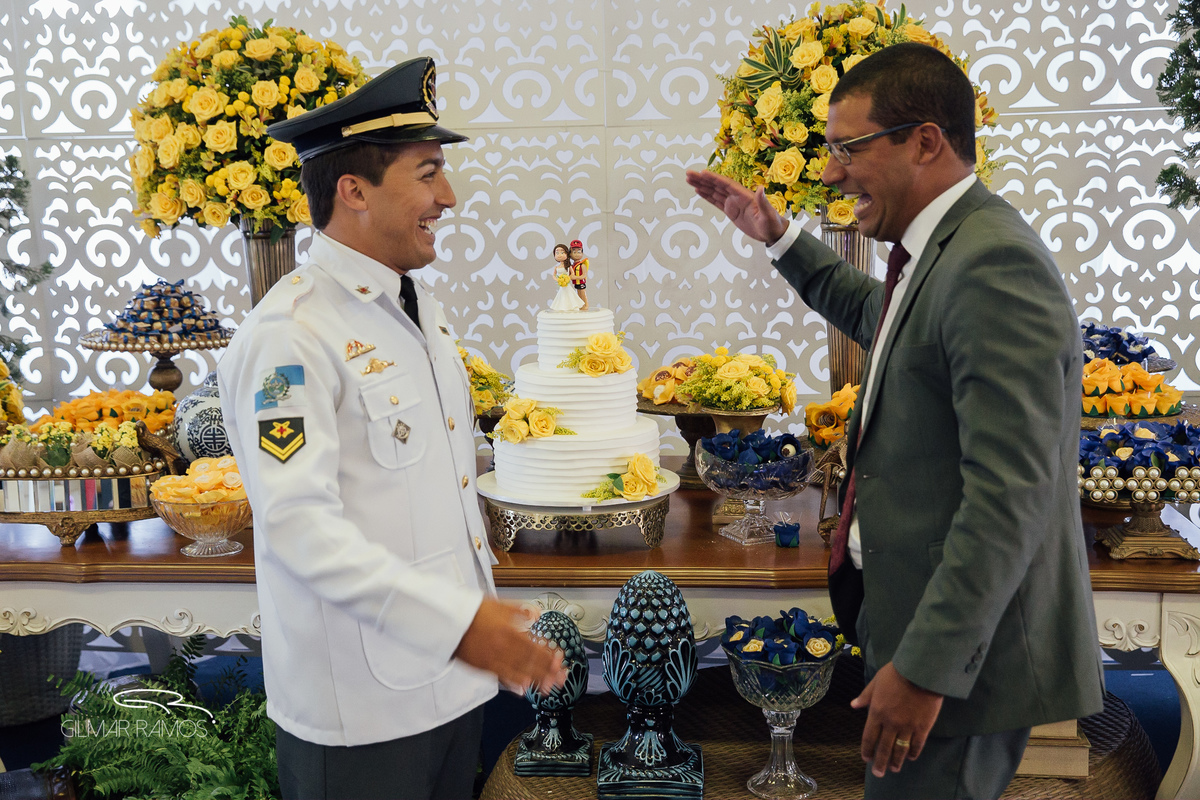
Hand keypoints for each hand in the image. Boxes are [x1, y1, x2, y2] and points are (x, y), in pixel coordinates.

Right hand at [453, 597, 567, 695]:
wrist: (448, 620)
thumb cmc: (472, 611)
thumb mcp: (500, 604)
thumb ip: (520, 610)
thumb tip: (536, 615)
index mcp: (510, 631)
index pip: (535, 647)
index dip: (549, 656)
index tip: (559, 661)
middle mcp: (504, 647)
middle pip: (531, 662)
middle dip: (548, 671)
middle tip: (561, 679)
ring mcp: (493, 659)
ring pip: (519, 672)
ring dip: (535, 680)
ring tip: (548, 688)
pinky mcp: (483, 666)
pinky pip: (502, 677)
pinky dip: (514, 683)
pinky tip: (523, 689)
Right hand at [684, 169, 788, 244]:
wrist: (773, 233)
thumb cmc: (772, 224)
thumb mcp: (768, 214)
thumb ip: (763, 201)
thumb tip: (761, 188)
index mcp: (744, 195)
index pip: (726, 184)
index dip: (714, 179)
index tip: (702, 173)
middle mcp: (737, 196)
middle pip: (717, 185)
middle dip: (703, 180)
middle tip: (689, 174)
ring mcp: (733, 203)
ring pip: (714, 192)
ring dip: (702, 186)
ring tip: (689, 180)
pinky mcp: (731, 211)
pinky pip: (716, 202)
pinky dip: (707, 196)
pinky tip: (699, 191)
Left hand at [851, 661, 943, 776]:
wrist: (920, 672)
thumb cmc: (896, 674)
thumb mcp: (876, 682)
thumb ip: (865, 696)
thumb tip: (854, 705)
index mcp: (876, 712)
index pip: (869, 737)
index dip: (867, 749)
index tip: (866, 759)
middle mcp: (890, 723)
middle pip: (883, 748)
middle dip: (880, 762)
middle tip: (878, 774)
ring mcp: (907, 727)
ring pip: (900, 750)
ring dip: (896, 761)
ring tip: (894, 769)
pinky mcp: (923, 727)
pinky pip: (917, 745)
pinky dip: (913, 753)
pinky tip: (911, 758)